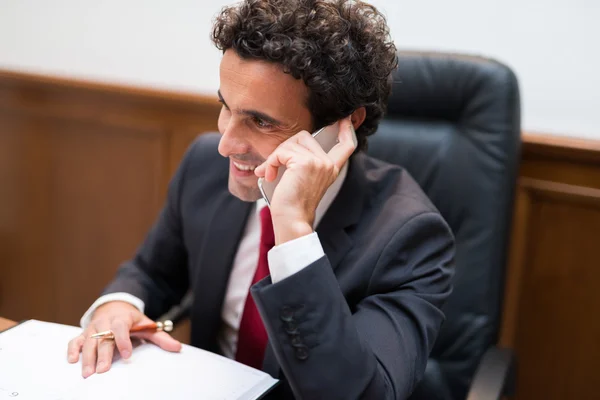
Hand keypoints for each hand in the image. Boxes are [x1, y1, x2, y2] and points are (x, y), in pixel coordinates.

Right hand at [67, 301, 180, 377]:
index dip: (123, 340)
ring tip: (88, 373)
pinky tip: (72, 361)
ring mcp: (93, 328)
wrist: (116, 305)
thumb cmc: (133, 320)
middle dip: (103, 355)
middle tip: (102, 371)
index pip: (121, 327)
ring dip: (87, 358)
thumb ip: (161, 337)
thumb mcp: (147, 325)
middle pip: (103, 338)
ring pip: (88, 342)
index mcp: (122, 318)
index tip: (127, 355)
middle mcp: (105, 322)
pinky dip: (73, 349)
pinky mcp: (84, 333)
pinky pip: (76, 340)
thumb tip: (178, 348)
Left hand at [254, 117, 356, 243]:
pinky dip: (271, 162)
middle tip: (274, 166)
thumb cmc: (292, 204)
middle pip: (305, 136)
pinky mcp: (305, 163)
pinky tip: (270, 175)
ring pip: (291, 142)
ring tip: (270, 173)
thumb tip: (286, 147)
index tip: (346, 118)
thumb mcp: (303, 179)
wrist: (292, 220)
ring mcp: (318, 162)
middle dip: (285, 148)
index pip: (346, 145)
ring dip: (275, 156)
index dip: (346, 130)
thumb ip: (302, 162)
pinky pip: (282, 152)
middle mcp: (328, 164)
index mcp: (331, 169)